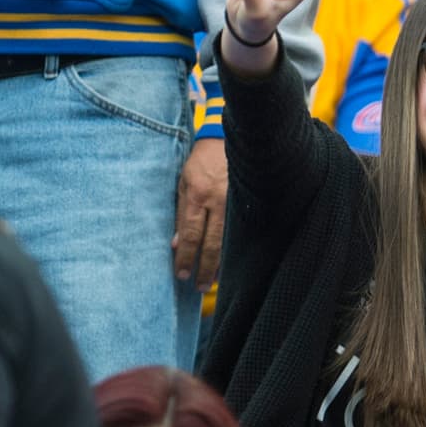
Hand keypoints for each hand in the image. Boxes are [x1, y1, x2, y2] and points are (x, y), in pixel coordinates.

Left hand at [172, 138, 227, 291]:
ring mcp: (236, 202)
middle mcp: (218, 201)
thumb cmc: (201, 162)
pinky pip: (241, 230)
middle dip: (204, 267)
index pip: (190, 235)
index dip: (186, 257)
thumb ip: (181, 214)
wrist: (228, 140)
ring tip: (213, 281)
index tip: (182, 275)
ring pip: (229, 240)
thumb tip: (177, 244)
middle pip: (212, 243)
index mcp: (198, 195)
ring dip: (221, 263)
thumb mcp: (183, 184)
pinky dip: (235, 248)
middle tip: (199, 286)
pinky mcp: (248, 201)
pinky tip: (232, 262)